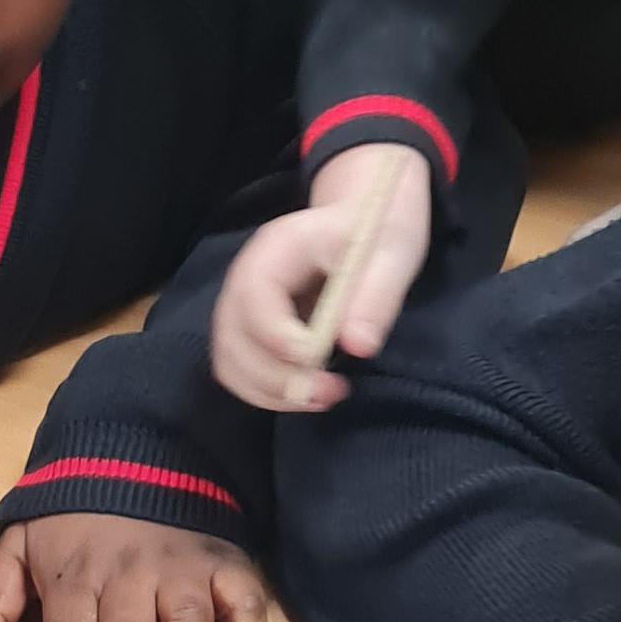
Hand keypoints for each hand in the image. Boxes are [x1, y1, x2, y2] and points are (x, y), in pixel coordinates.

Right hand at [207, 145, 432, 413]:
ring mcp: (241, 306)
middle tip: (330, 392)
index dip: (275, 333)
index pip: (254, 292)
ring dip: (270, 392)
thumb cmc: (374, 233)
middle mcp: (246, 277)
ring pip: (229, 362)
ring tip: (323, 398)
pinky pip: (238, 372)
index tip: (314, 358)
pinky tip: (308, 394)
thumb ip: (375, 298)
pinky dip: (267, 394)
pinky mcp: (248, 332)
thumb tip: (357, 347)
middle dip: (275, 376)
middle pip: (233, 336)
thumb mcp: (391, 255)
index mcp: (279, 245)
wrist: (359, 223)